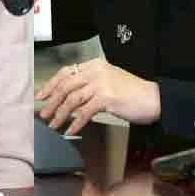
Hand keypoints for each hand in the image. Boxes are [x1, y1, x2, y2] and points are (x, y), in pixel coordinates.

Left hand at [35, 57, 159, 134]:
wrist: (154, 99)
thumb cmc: (132, 93)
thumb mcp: (108, 82)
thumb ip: (89, 85)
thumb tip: (68, 98)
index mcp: (95, 65)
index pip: (66, 72)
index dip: (51, 84)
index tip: (41, 96)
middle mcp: (96, 71)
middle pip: (65, 85)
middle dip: (51, 101)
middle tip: (43, 114)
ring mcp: (101, 83)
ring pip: (72, 99)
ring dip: (60, 114)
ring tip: (53, 124)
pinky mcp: (106, 98)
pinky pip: (84, 112)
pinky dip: (75, 122)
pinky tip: (70, 130)